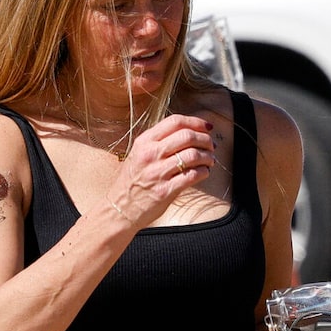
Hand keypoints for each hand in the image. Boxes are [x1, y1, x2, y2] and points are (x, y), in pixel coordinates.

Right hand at [108, 113, 215, 230]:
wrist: (119, 208)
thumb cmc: (132, 181)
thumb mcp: (138, 154)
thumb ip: (159, 142)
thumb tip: (191, 132)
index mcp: (144, 142)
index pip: (175, 122)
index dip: (196, 122)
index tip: (207, 127)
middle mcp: (150, 155)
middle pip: (187, 136)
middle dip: (205, 140)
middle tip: (211, 146)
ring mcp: (157, 173)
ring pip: (193, 155)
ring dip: (208, 157)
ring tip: (209, 160)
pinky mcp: (165, 191)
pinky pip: (193, 175)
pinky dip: (204, 172)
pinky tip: (203, 172)